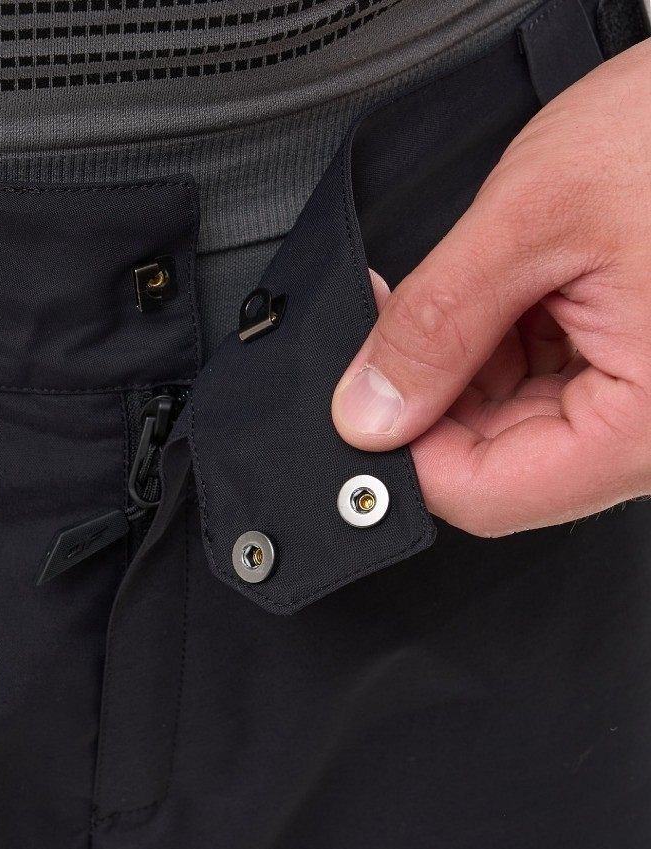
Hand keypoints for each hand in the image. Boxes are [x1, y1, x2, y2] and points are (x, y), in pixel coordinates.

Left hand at [331, 40, 650, 536]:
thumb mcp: (536, 217)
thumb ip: (436, 325)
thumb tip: (368, 412)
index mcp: (646, 427)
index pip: (481, 495)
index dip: (402, 452)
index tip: (361, 399)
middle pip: (494, 464)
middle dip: (434, 393)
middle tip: (407, 316)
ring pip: (515, 428)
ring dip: (472, 362)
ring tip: (493, 277)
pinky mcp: (648, 377)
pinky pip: (552, 390)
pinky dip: (511, 343)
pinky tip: (517, 286)